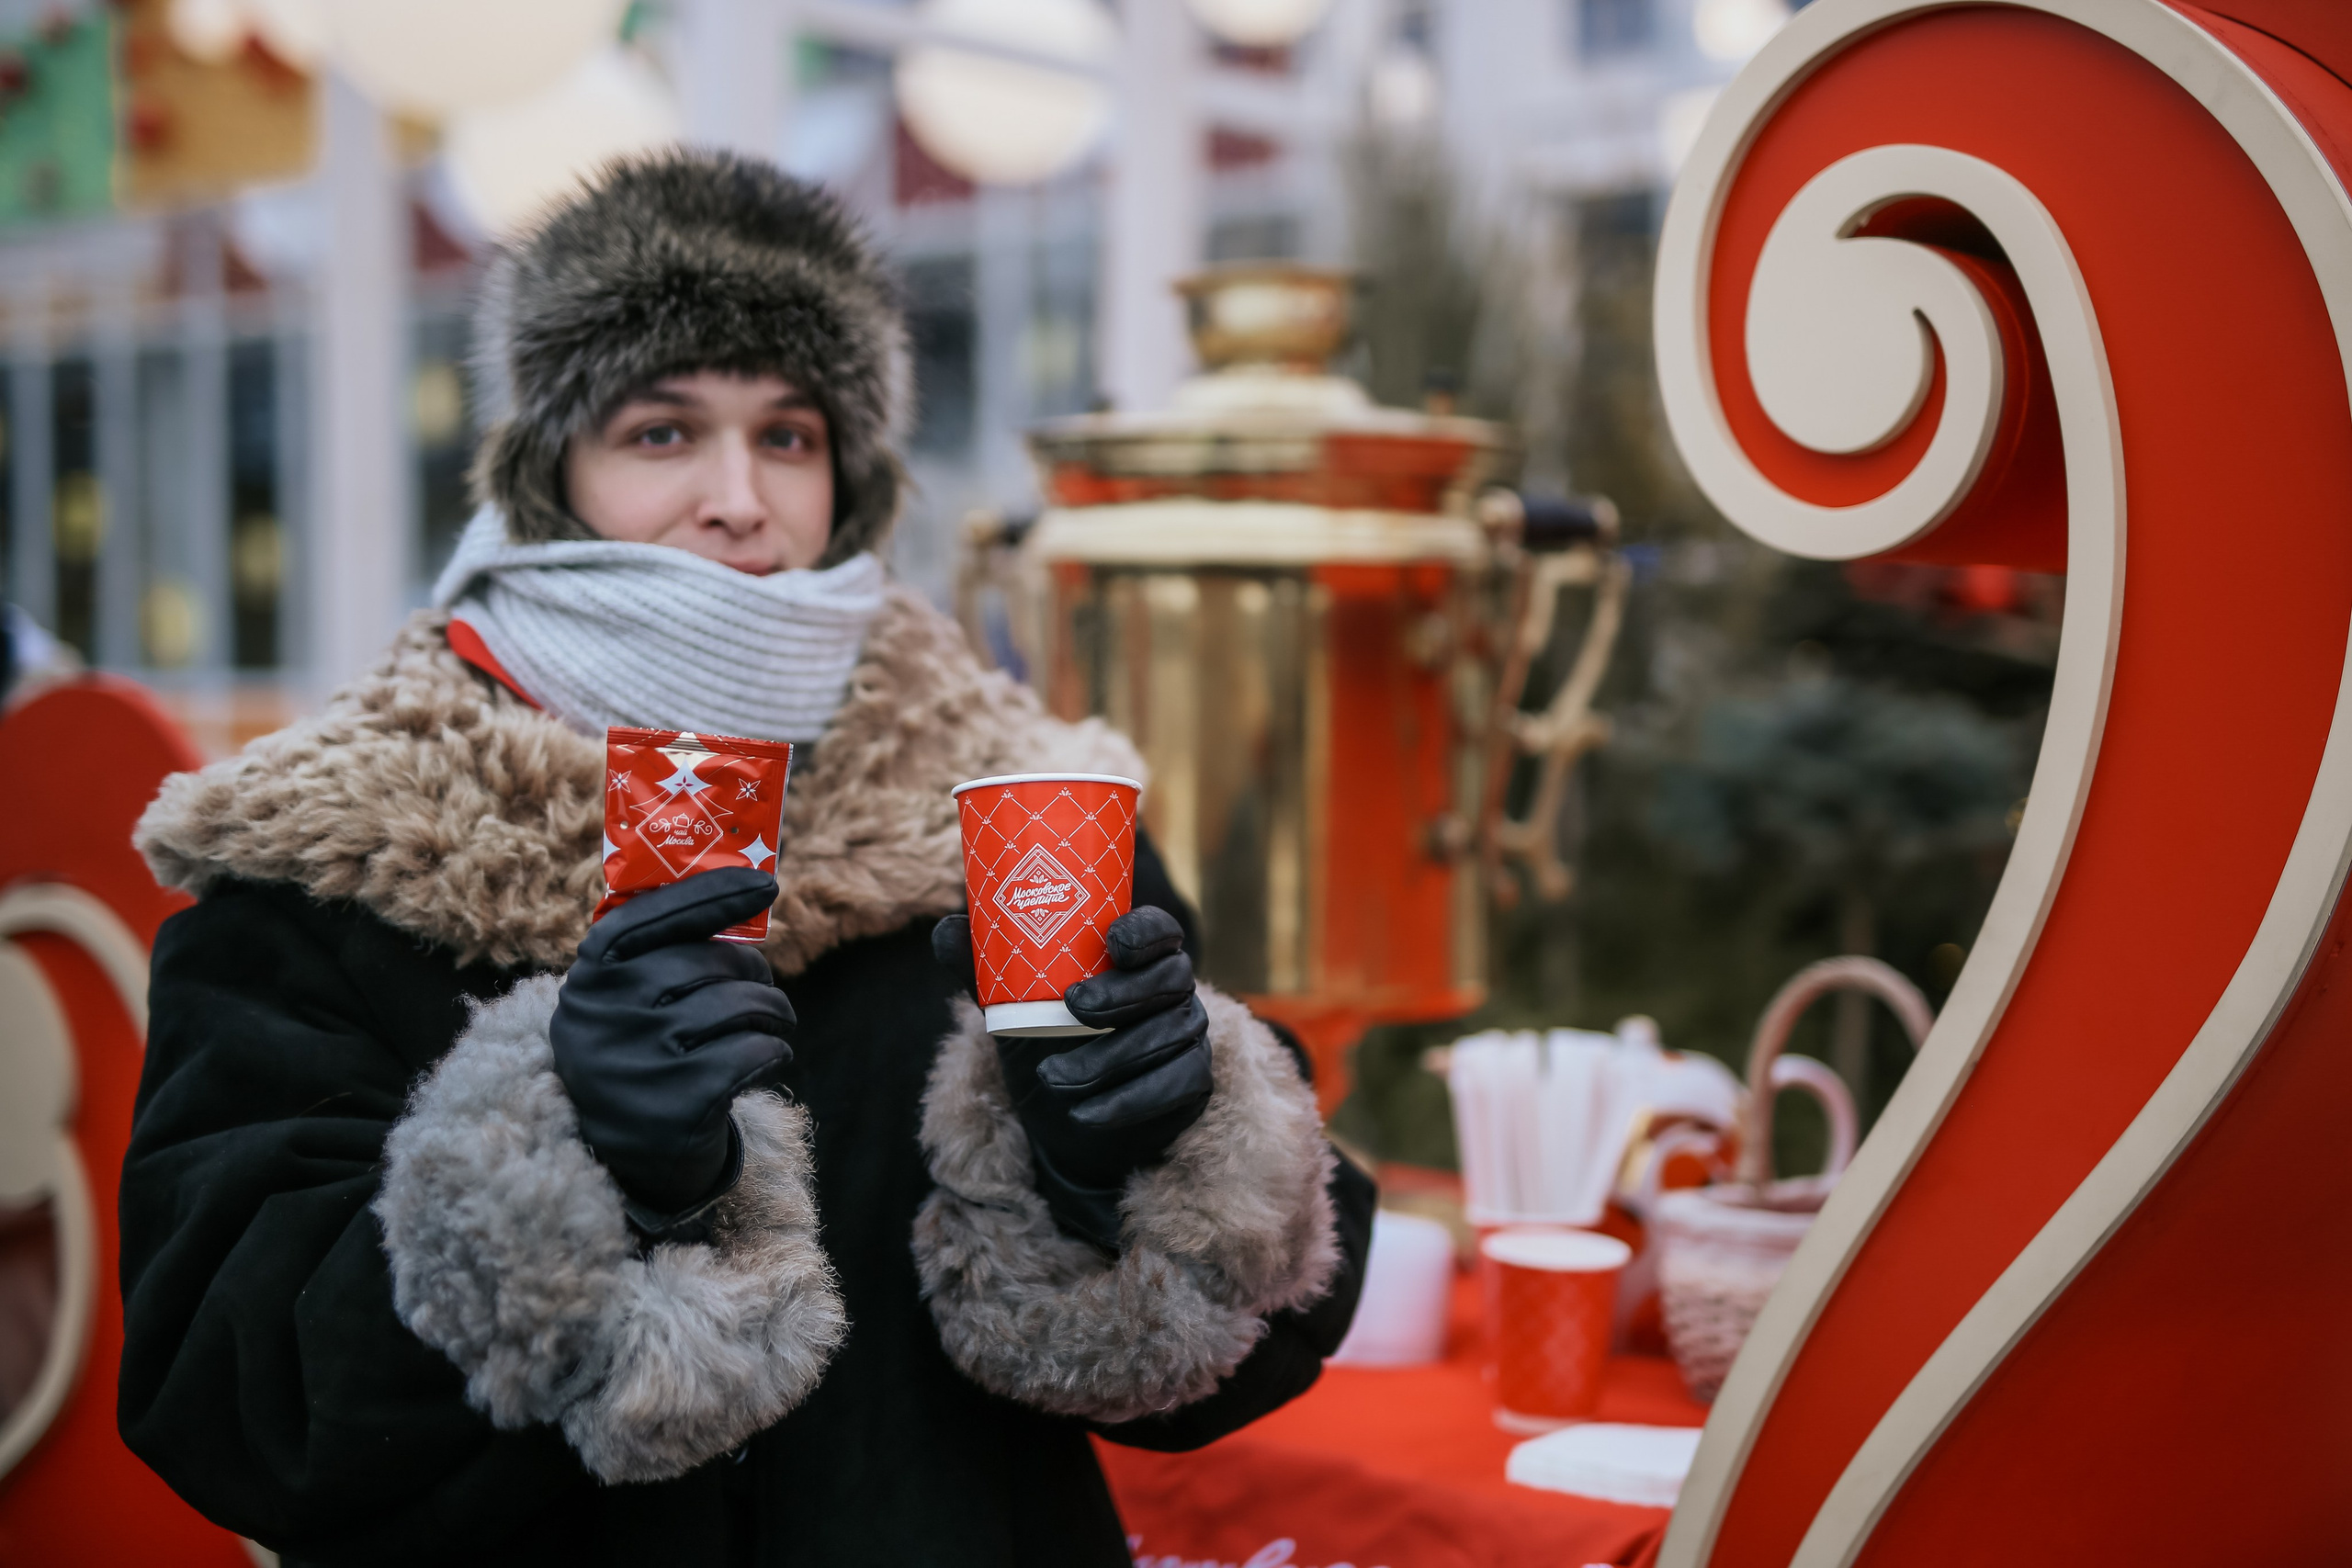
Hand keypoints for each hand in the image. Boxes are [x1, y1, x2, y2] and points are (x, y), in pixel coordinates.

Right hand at [553, 867, 794, 1220]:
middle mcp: (603, 1015)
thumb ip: (662, 950)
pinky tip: (769, 1058)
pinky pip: (754, 1052)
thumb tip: (744, 890)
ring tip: (774, 1024)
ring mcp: (637, 1062)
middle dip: (754, 972)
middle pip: (711, 962)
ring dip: (774, 1014)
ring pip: (741, 1007)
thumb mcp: (627, 1000)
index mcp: (588, 976)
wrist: (625, 1158)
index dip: (713, 894)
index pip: (652, 915)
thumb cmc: (643, 1053)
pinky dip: (775, 1051)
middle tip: (764, 987)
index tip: (766, 882)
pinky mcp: (676, 1106)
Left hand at [935, 906, 1212, 1249]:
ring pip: (1165, 1036)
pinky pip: (1172, 1088)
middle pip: (1169, 979)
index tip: (1111, 941)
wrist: (1063, 1118)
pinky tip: (1084, 1113)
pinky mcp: (1192, 1083)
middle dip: (1123, 992)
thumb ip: (984, 965)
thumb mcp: (1011, 1003)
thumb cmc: (1044, 1040)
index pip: (1159, 931)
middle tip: (1073, 1006)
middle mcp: (1173, 991)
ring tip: (1053, 1077)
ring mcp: (1188, 1036)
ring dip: (1108, 1058)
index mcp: (1139, 957)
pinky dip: (1124, 1102)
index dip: (1146, 931)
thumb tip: (947, 929)